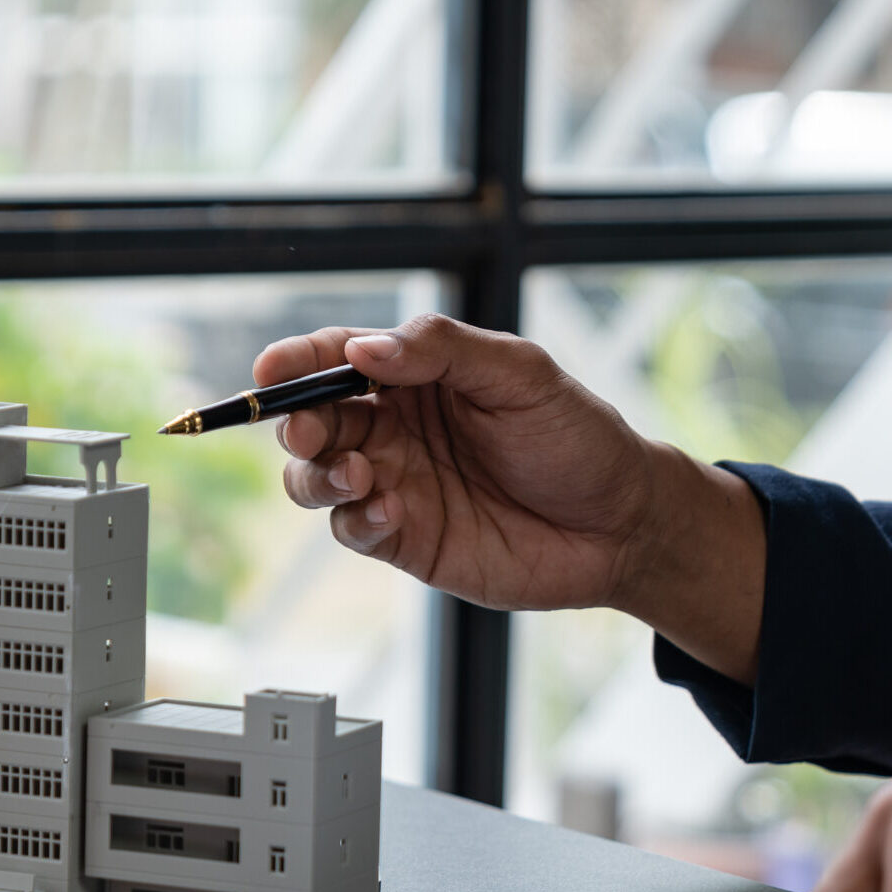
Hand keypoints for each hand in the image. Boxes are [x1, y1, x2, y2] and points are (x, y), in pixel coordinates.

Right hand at [256, 315, 767, 679]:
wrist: (620, 525)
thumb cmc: (577, 439)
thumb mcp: (521, 375)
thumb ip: (443, 351)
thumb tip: (365, 350)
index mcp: (417, 375)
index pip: (338, 358)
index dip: (297, 362)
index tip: (271, 370)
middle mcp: (395, 428)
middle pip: (314, 419)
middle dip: (298, 422)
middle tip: (308, 429)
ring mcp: (396, 485)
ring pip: (316, 478)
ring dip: (317, 475)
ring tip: (358, 473)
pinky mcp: (405, 541)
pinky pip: (353, 529)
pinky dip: (356, 520)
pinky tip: (391, 511)